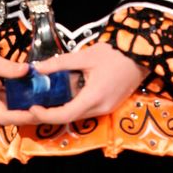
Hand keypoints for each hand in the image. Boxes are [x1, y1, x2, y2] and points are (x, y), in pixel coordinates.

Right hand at [0, 45, 35, 125]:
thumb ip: (8, 67)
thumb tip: (28, 70)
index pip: (3, 116)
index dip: (21, 117)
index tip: (37, 111)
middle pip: (8, 116)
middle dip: (26, 114)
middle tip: (46, 107)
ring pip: (8, 109)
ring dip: (23, 106)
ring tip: (42, 101)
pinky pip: (7, 99)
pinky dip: (18, 97)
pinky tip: (31, 90)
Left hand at [26, 43, 147, 125]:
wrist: (141, 57)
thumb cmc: (115, 54)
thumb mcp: (85, 56)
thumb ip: (60, 63)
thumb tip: (37, 69)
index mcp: (94, 97)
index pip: (65, 114)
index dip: (46, 114)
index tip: (32, 107)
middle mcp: (100, 109)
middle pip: (70, 118)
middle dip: (49, 115)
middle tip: (31, 106)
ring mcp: (106, 109)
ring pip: (78, 116)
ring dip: (60, 111)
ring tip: (43, 101)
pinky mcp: (109, 106)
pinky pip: (86, 111)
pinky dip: (72, 106)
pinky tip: (62, 97)